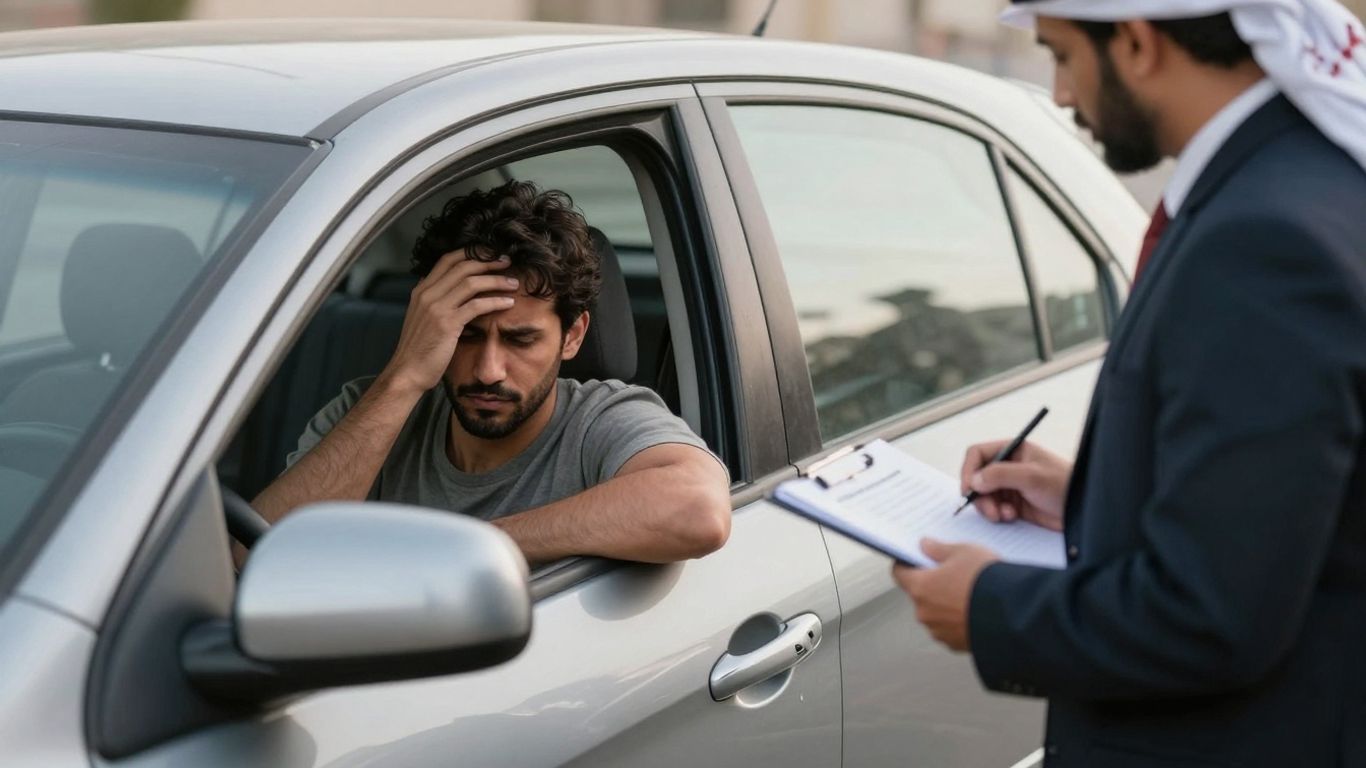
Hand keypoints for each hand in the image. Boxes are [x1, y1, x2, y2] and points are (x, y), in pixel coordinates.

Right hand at [380, 250, 517, 394]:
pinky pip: (476, 305)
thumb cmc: (418, 349)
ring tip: (513, 283)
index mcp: (421, 291)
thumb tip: (448, 289)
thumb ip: (433, 301)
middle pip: (462, 267)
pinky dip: (495, 301)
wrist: (407, 372)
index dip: (471, 253)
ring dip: (496, 281)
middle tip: (507, 263)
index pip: (447, 260)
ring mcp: (436, 308)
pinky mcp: (447, 324)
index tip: (491, 254)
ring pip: (471, 283)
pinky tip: (508, 303)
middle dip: (488, 262)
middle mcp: (427, 294)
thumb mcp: (421, 318)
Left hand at [893, 539, 999, 651]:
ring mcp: (939, 631)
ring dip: (945, 604)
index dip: (905, 564)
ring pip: (936, 613)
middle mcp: (924, 613)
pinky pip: (950, 629)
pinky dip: (958, 620)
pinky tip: (976, 609)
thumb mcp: (964, 552)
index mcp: (920, 587)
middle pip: (919, 594)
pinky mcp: (956, 645)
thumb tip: (925, 546)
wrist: (1015, 615)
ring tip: (969, 593)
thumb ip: (939, 549)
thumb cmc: (987, 581)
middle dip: (932, 584)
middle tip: (952, 574)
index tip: (913, 559)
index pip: (899, 573)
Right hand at [960, 439, 1071, 531]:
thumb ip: (1000, 475)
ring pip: (983, 495)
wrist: (1083, 510)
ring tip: (1004, 515)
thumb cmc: (1065, 485)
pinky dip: (998, 514)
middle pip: (976, 478)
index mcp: (1012, 450)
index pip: (977, 454)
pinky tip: (1012, 517)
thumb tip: (973, 481)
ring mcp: (1010, 486)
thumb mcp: (1031, 476)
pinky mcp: (1013, 504)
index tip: (968, 489)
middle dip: (980, 495)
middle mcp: (1008, 466)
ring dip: (989, 507)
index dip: (969, 470)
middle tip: (989, 511)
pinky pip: (993, 508)